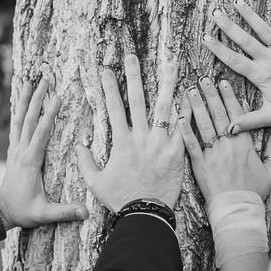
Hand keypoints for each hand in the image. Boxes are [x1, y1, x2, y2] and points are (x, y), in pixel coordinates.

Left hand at [0, 79, 88, 230]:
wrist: (1, 212)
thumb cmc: (24, 212)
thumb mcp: (44, 213)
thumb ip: (64, 212)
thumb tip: (86, 212)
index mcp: (30, 161)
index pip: (41, 133)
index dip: (49, 115)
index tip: (57, 97)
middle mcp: (21, 151)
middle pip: (29, 119)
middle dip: (37, 98)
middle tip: (45, 79)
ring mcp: (15, 150)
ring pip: (19, 119)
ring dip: (25, 99)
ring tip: (29, 81)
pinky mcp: (14, 151)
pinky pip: (16, 126)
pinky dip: (19, 111)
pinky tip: (22, 102)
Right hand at [76, 54, 184, 211]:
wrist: (146, 214)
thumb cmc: (120, 199)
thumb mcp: (95, 181)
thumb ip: (85, 161)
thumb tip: (79, 144)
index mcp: (121, 141)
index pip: (113, 106)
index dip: (109, 86)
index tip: (106, 69)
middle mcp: (141, 137)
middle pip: (138, 99)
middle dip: (133, 75)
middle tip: (132, 56)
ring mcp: (160, 143)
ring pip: (163, 107)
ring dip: (166, 83)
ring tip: (171, 64)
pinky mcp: (177, 152)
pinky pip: (183, 127)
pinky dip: (187, 110)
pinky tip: (191, 94)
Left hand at [178, 77, 270, 200]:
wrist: (238, 211)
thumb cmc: (254, 192)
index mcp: (245, 144)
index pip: (237, 115)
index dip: (229, 97)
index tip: (223, 82)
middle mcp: (228, 145)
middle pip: (219, 115)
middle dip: (211, 95)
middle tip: (204, 78)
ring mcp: (213, 154)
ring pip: (203, 125)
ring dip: (196, 106)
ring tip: (191, 90)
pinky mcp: (199, 165)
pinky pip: (191, 144)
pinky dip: (184, 131)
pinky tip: (179, 117)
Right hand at [202, 0, 270, 132]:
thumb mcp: (270, 117)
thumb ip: (248, 121)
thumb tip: (228, 130)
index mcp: (261, 75)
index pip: (235, 61)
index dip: (219, 50)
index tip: (206, 38)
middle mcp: (270, 59)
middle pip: (246, 40)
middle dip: (229, 27)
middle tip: (215, 13)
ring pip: (264, 29)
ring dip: (250, 15)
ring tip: (237, 1)